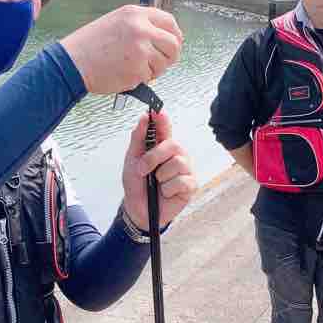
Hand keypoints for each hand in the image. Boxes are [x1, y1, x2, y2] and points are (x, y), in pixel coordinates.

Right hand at [59, 4, 182, 95]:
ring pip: (163, 63)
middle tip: (162, 63)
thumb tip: (162, 37)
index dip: (175, 34)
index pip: (169, 21)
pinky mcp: (138, 70)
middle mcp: (141, 29)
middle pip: (174, 44)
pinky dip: (140, 79)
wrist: (72, 63)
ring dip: (154, 69)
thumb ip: (139, 26)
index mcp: (135, 14)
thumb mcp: (116, 23)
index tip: (174, 43)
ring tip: (133, 68)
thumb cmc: (90, 46)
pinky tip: (124, 74)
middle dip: (171, 56)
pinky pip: (150, 77)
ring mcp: (141, 50)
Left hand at [121, 111, 197, 230]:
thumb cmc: (137, 185)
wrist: (138, 210)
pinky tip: (165, 193)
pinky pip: (182, 182)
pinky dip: (168, 189)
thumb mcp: (132, 161)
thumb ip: (138, 139)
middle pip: (173, 145)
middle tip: (142, 169)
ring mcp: (186, 170)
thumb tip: (144, 117)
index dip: (162, 120)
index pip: (165, 128)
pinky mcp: (191, 186)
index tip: (157, 112)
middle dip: (154, 157)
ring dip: (160, 177)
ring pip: (177, 164)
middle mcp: (177, 155)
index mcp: (162, 147)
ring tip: (156, 184)